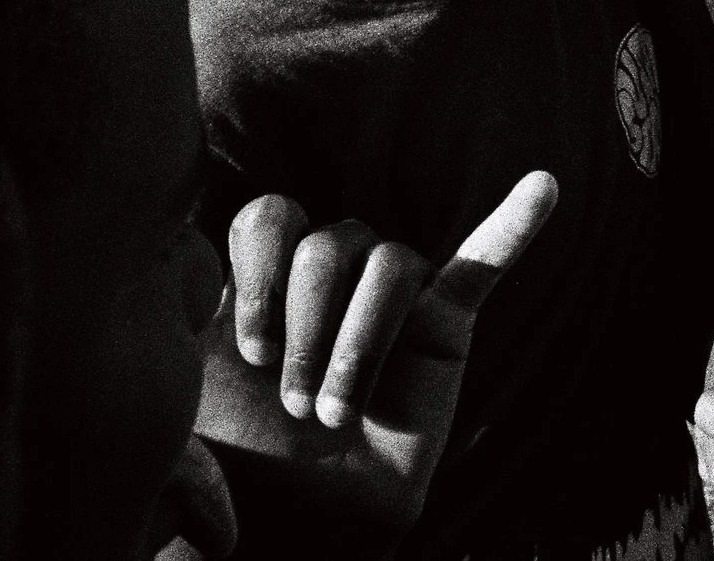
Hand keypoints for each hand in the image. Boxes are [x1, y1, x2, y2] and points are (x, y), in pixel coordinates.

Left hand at [196, 171, 558, 534]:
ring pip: (387, 263)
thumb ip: (171, 337)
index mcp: (265, 282)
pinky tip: (543, 187)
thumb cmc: (237, 472)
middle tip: (296, 406)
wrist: (299, 532)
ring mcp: (391, 300)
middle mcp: (329, 281)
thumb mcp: (183, 403)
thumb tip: (174, 256)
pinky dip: (513, 225)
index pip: (269, 219)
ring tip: (340, 412)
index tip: (248, 354)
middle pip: (328, 242)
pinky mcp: (445, 328)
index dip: (260, 275)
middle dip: (309, 326)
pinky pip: (481, 263)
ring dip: (360, 344)